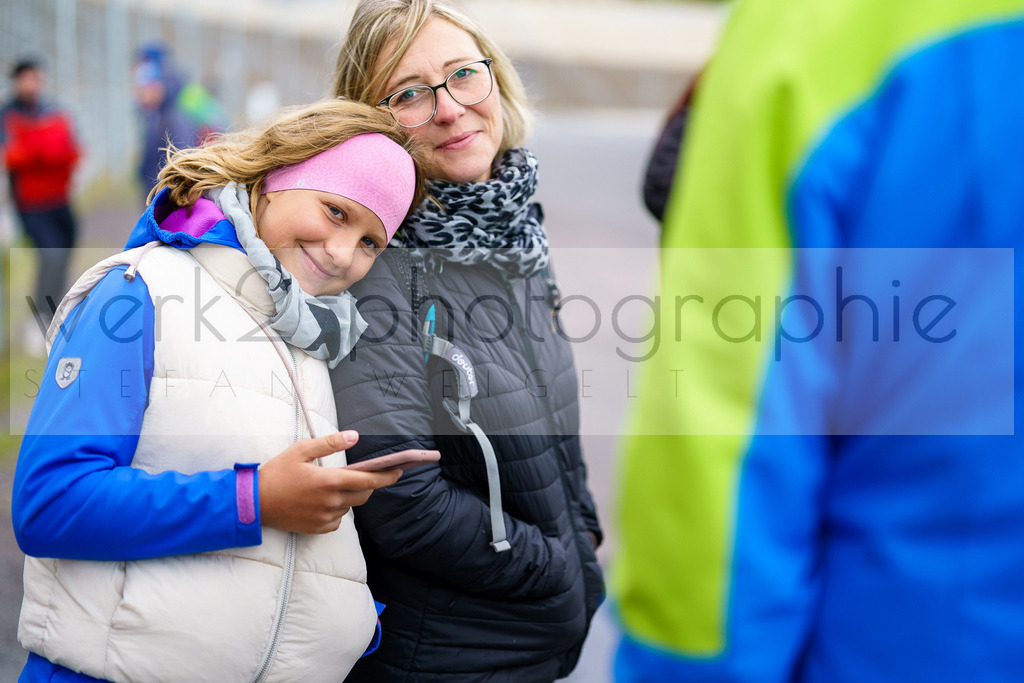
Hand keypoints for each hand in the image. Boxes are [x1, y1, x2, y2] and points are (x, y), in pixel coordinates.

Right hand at [258, 430, 401, 533]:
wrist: (254, 503)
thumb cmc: (277, 473)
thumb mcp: (301, 450)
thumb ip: (330, 442)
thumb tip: (354, 436)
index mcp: (329, 481)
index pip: (368, 480)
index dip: (387, 476)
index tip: (399, 471)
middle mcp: (330, 502)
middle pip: (364, 495)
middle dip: (369, 485)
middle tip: (365, 475)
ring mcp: (324, 518)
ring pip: (350, 507)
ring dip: (350, 497)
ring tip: (333, 486)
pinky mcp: (317, 528)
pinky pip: (338, 520)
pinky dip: (337, 510)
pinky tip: (324, 501)